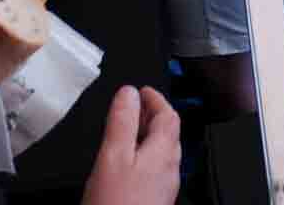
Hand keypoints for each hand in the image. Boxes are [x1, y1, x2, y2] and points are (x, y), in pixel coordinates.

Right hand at [84, 86, 181, 204]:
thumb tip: (128, 93)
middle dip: (153, 114)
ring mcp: (164, 187)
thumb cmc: (115, 204)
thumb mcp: (113, 156)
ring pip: (163, 151)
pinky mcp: (154, 200)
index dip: (156, 98)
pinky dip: (144, 154)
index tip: (142, 90)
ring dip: (149, 134)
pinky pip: (155, 169)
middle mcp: (170, 169)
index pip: (169, 114)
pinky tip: (127, 161)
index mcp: (163, 152)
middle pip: (169, 132)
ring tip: (129, 128)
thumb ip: (122, 123)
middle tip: (134, 105)